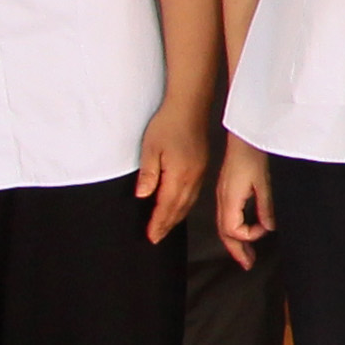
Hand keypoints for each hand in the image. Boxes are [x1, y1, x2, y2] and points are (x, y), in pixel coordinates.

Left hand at [133, 108, 210, 242]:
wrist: (189, 107)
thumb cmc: (168, 124)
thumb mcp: (150, 148)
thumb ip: (148, 174)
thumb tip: (142, 195)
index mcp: (180, 174)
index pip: (167, 205)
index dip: (158, 223)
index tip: (151, 236)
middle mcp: (193, 177)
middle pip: (180, 208)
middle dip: (167, 225)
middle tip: (156, 237)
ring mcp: (199, 172)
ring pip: (188, 202)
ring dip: (176, 217)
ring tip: (166, 227)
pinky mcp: (202, 166)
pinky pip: (194, 193)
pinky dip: (185, 205)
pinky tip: (180, 206)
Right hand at [214, 138, 272, 265]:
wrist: (244, 135)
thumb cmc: (253, 153)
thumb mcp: (264, 182)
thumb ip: (266, 207)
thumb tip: (268, 227)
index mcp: (229, 199)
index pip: (232, 230)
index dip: (248, 236)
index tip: (265, 230)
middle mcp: (222, 199)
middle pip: (224, 232)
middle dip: (236, 250)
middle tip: (247, 264)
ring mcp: (223, 194)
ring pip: (224, 225)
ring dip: (235, 240)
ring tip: (246, 253)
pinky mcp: (227, 189)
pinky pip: (227, 215)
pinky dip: (234, 227)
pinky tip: (245, 229)